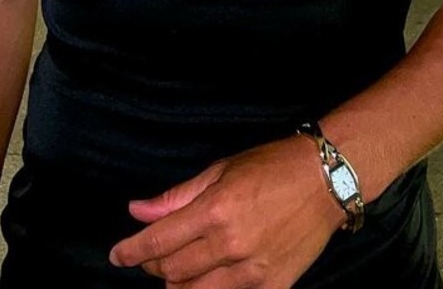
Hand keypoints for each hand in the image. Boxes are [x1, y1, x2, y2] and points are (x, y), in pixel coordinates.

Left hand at [108, 135, 343, 286]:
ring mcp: (253, 271)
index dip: (131, 252)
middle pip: (172, 272)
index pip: (159, 242)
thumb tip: (137, 211)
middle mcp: (231, 244)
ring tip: (176, 270)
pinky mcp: (273, 287)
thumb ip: (177, 197)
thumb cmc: (271, 166)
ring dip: (177, 285)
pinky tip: (208, 281)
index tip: (117, 256)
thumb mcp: (221, 170)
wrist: (326, 181)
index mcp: (216, 210)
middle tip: (150, 256)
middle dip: (152, 266)